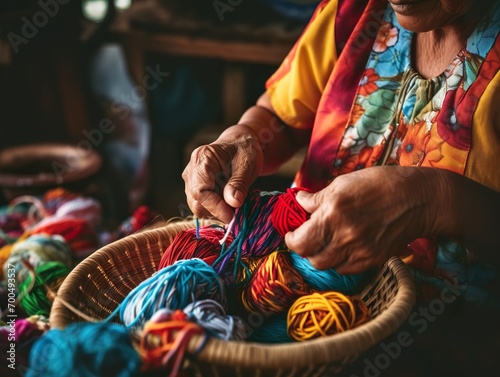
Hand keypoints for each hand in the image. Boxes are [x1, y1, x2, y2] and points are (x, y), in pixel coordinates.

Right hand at [182, 126, 263, 222]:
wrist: (240, 144)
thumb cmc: (244, 150)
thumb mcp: (247, 165)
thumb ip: (239, 183)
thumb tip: (233, 203)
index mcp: (202, 159)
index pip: (200, 191)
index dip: (215, 207)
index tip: (232, 216)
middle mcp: (191, 170)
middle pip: (196, 202)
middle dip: (217, 211)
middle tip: (238, 211)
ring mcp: (191, 179)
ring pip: (198, 206)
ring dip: (217, 210)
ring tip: (235, 202)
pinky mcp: (195, 187)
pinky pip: (202, 204)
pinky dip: (216, 208)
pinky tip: (229, 201)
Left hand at [285, 166, 437, 273]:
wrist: (419, 199)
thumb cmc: (380, 184)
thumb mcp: (343, 183)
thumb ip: (317, 197)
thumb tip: (298, 201)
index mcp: (332, 214)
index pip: (299, 242)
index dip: (290, 239)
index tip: (292, 232)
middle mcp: (344, 237)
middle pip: (311, 258)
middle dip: (304, 249)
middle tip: (306, 238)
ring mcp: (360, 251)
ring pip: (327, 266)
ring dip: (320, 256)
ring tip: (324, 242)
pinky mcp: (373, 260)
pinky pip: (346, 269)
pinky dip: (339, 261)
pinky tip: (342, 247)